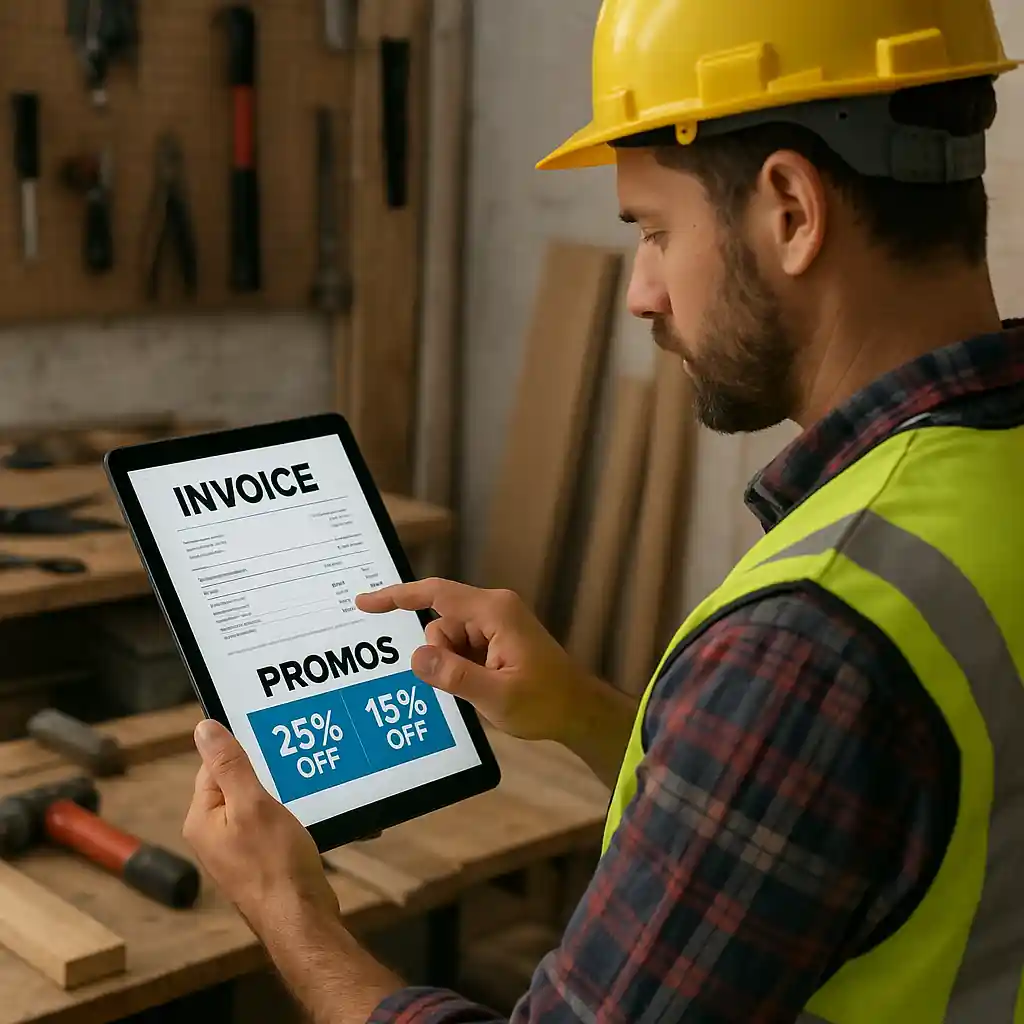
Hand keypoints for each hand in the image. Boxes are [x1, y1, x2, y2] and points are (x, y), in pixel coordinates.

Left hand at [183, 719, 338, 935]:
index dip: (242, 751)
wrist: (300, 917)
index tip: (271, 739)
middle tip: (294, 757)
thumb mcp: (253, 804)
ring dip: (279, 790)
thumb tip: (204, 729)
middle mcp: (213, 834)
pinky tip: (308, 806)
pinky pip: (269, 823)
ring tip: (305, 778)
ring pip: (256, 803)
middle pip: (236, 784)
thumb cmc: (274, 862)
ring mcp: (236, 849)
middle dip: (264, 770)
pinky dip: (287, 810)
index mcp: (201, 819)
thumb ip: (230, 765)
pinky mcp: (259, 860)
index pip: (213, 767)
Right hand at [355, 578, 598, 745]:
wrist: (579, 711)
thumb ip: (454, 675)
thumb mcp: (496, 696)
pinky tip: (479, 687)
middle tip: (471, 686)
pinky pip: (463, 647)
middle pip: (441, 623)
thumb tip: (416, 657)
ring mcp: (497, 622)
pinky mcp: (498, 637)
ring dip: (454, 665)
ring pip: (449, 638)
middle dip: (442, 656)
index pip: (436, 594)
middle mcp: (494, 608)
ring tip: (484, 689)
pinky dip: (462, 666)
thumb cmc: (546, 703)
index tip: (365, 603)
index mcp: (495, 612)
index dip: (398, 596)